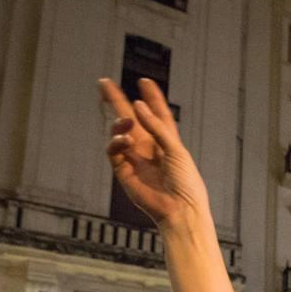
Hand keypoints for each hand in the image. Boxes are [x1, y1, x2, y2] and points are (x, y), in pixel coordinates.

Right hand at [98, 78, 209, 228]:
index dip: (152, 98)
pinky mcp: (124, 171)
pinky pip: (113, 150)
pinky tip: (125, 141)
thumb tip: (136, 106)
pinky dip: (116, 142)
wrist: (180, 210)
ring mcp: (135, 159)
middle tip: (104, 83)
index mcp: (167, 142)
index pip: (158, 115)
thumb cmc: (186, 183)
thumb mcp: (176, 150)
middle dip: (118, 100)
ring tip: (125, 121)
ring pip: (119, 133)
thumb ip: (157, 127)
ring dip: (119, 123)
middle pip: (131, 118)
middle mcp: (149, 148)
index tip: (145, 81)